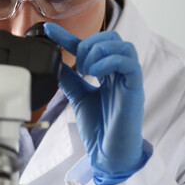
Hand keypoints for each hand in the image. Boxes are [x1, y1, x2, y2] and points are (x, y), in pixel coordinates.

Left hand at [44, 23, 147, 184]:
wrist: (108, 153)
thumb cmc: (100, 128)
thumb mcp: (78, 97)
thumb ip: (70, 79)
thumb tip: (56, 63)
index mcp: (108, 73)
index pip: (90, 47)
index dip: (69, 36)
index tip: (49, 30)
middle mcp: (120, 73)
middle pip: (112, 38)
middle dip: (89, 44)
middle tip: (78, 65)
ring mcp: (129, 79)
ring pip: (123, 45)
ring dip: (99, 52)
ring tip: (87, 70)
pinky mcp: (135, 88)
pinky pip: (129, 63)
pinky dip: (109, 61)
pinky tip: (95, 73)